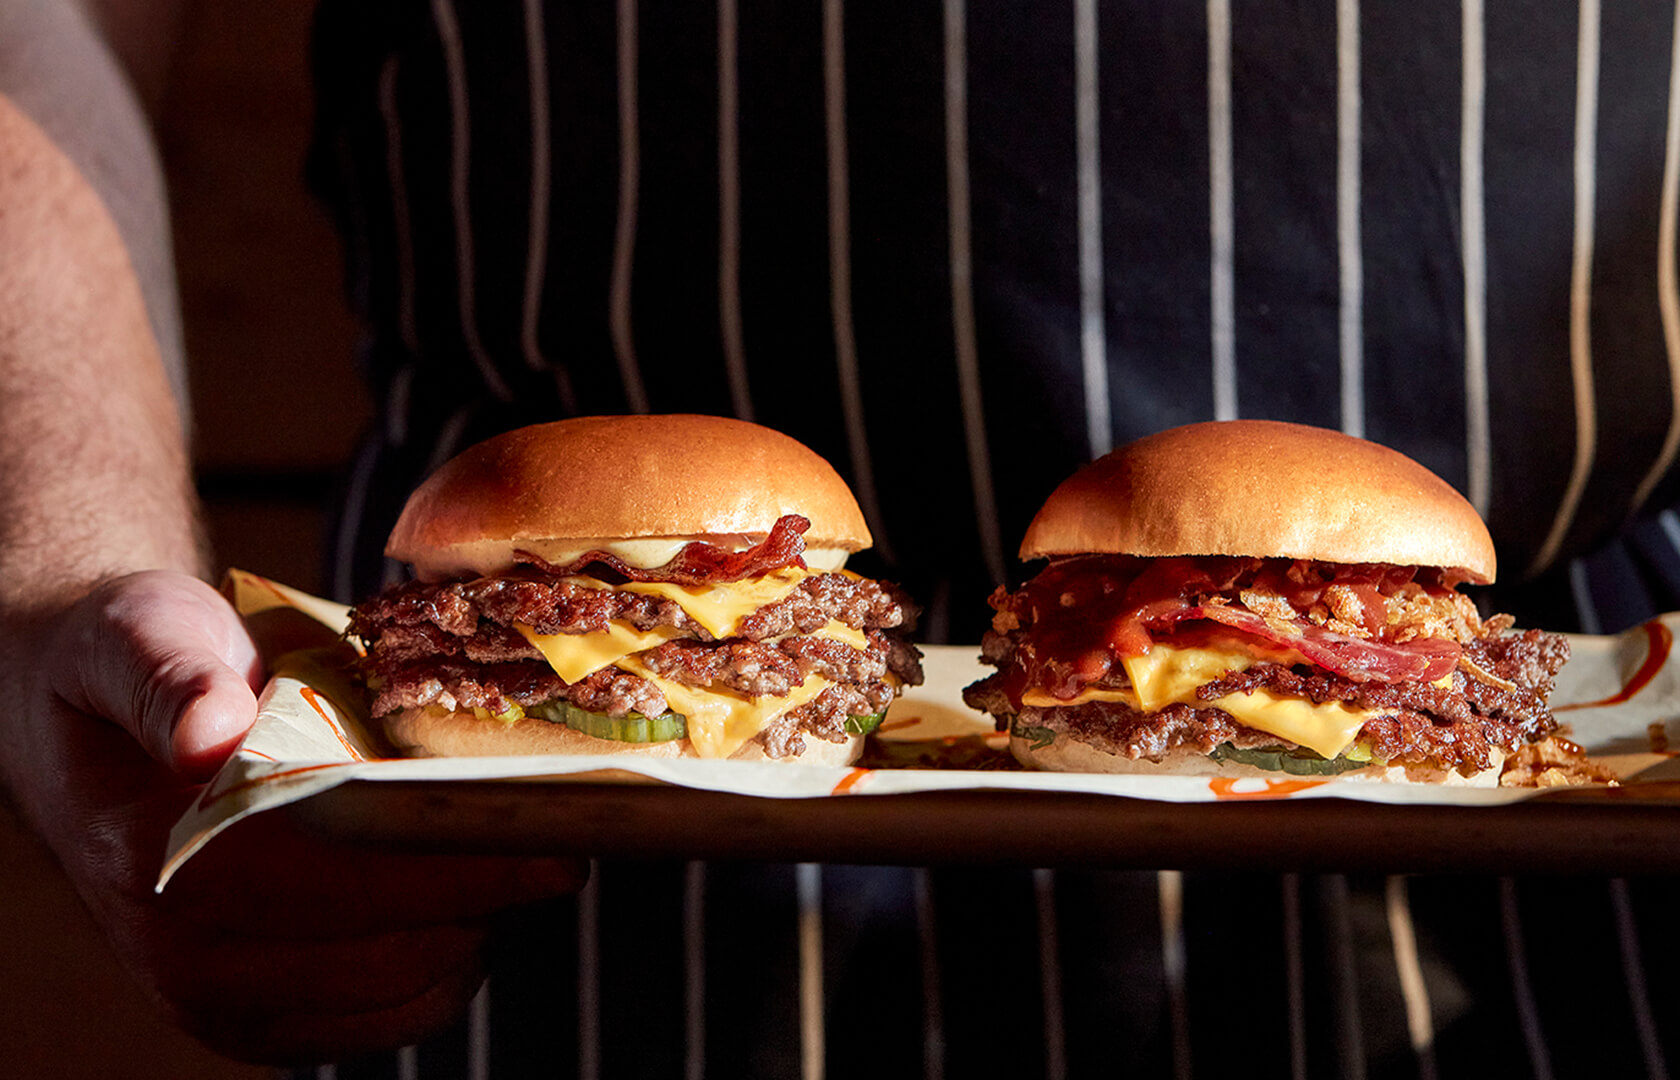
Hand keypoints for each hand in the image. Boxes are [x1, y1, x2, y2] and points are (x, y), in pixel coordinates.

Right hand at [1, 570, 586, 1063]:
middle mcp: (182, 956)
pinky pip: (389, 1015)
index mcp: (156, 861)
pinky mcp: (263, 1018)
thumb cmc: (133, 666)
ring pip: (402, 994)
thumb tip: (210, 732)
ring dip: (477, 928)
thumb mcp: (141, 632)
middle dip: (489, 899)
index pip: (330, 886)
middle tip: (566, 838)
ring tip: (515, 853)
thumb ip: (171, 675)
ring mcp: (221, 999)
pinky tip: (467, 895)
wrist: (93, 726)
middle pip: (386, 954)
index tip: (551, 846)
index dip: (451, 872)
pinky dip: (448, 962)